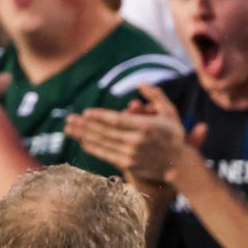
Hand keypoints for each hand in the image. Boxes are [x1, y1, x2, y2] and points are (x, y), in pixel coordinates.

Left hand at [63, 85, 204, 186]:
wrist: (179, 164)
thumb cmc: (173, 135)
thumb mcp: (170, 112)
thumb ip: (155, 96)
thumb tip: (141, 82)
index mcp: (145, 126)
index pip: (117, 121)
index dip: (100, 117)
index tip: (86, 112)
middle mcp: (136, 141)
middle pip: (105, 132)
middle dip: (85, 126)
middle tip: (69, 119)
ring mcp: (131, 154)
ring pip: (103, 144)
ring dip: (83, 136)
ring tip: (69, 129)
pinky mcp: (128, 165)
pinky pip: (106, 155)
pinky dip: (93, 148)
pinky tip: (81, 141)